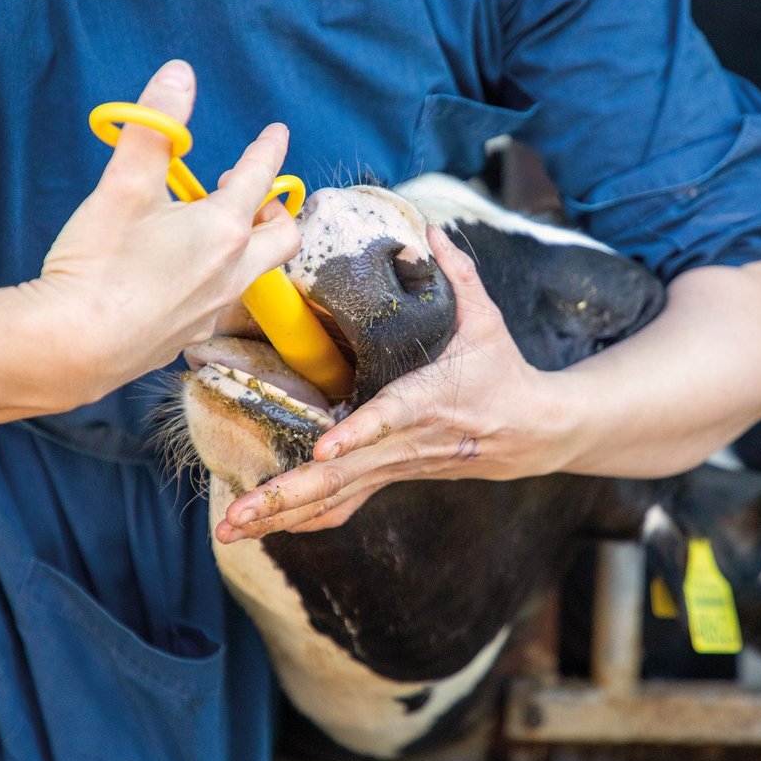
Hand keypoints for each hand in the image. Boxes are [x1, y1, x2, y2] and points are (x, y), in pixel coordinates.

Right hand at [28, 60, 300, 404]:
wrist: (74, 346)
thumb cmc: (98, 264)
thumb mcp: (124, 185)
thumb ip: (153, 128)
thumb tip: (179, 75)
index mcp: (225, 228)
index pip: (259, 177)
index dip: (268, 150)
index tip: (277, 134)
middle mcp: (233, 270)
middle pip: (281, 235)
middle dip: (275, 208)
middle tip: (251, 192)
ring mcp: (216, 307)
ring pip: (255, 270)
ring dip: (248, 243)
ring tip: (213, 227)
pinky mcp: (193, 334)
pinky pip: (223, 300)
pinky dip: (219, 277)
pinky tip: (185, 273)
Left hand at [214, 226, 569, 540]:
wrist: (530, 432)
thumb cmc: (503, 371)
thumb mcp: (488, 321)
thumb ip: (458, 275)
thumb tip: (429, 230)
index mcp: (428, 403)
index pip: (389, 420)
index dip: (358, 434)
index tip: (323, 449)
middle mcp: (405, 444)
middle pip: (341, 476)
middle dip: (285, 496)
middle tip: (237, 513)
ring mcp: (395, 466)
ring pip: (333, 497)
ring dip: (280, 515)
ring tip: (230, 528)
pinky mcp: (391, 476)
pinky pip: (344, 506)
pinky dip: (304, 520)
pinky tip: (266, 530)